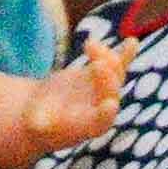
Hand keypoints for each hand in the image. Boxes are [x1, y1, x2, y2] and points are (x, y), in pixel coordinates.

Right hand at [0, 49, 124, 168]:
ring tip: (90, 45)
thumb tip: (39, 123)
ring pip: (115, 75)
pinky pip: (118, 64)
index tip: (110, 104)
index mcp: (86, 126)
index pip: (101, 122)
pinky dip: (126, 54)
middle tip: (97, 64)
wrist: (45, 110)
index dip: (106, 114)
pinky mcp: (101, 76)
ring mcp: (103, 91)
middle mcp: (100, 109)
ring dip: (107, 58)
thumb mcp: (36, 123)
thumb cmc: (39, 122)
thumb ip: (39, 122)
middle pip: (110, 94)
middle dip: (108, 79)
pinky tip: (132, 42)